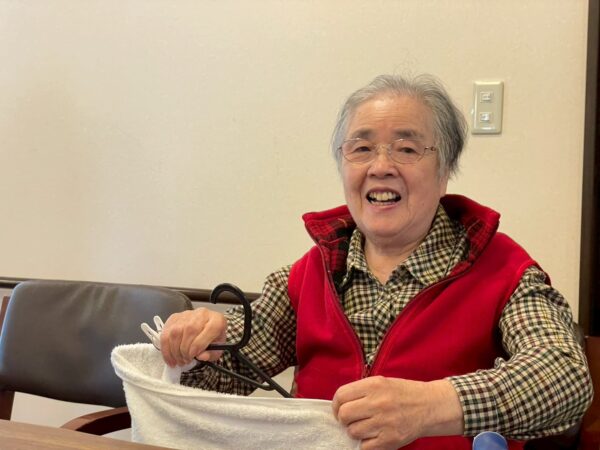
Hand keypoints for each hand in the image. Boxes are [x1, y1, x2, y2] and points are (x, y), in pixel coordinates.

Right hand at [159, 308, 227, 366]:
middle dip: (185, 350)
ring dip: (175, 351)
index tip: (193, 356)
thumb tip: (201, 356)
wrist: (206, 328)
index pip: (209, 329)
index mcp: (217, 320)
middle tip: (185, 361)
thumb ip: (211, 354)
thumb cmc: (212, 339)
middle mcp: (202, 314)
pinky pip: (166, 334)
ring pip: (176, 332)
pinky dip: (166, 349)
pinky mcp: (174, 318)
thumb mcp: (217, 349)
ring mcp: (186, 314)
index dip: (198, 345)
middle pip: (190, 330)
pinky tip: (170, 358)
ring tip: (179, 360)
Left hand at [332, 376, 462, 449]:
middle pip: (344, 415)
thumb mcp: (381, 382)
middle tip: (353, 419)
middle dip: (344, 419)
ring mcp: (384, 422)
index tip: (340, 409)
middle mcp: (378, 402)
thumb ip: (360, 391)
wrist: (430, 406)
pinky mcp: (390, 440)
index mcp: (374, 385)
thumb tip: (339, 405)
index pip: (341, 396)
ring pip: (352, 432)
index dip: (336, 405)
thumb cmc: (403, 394)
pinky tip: (374, 435)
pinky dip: (366, 443)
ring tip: (367, 426)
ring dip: (356, 431)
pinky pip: (365, 446)